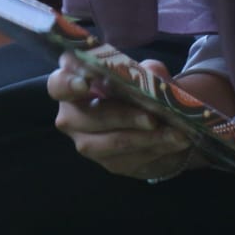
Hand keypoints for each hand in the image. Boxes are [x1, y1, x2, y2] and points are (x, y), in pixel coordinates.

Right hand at [50, 54, 198, 179]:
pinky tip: (176, 143)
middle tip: (153, 117)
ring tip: (176, 133)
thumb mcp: (146, 73)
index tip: (86, 84)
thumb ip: (147, 71)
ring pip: (110, 144)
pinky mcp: (108, 163)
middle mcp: (73, 117)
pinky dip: (155, 149)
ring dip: (145, 139)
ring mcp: (88, 143)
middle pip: (88, 118)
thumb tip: (152, 77)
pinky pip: (129, 159)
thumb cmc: (140, 88)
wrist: (154, 120)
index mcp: (74, 86)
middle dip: (123, 117)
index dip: (68, 84)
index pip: (58, 85)